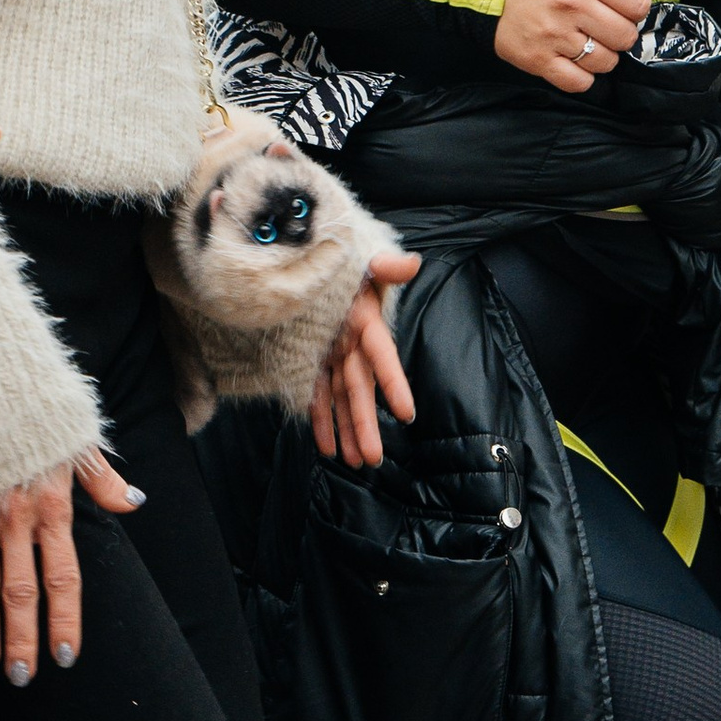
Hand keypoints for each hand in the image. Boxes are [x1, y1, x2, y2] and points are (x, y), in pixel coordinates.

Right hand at [0, 448, 145, 682]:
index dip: (65, 618)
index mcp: (52, 509)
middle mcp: (16, 518)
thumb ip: (104, 480)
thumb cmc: (38, 413)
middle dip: (23, 636)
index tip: (65, 656)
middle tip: (22, 676)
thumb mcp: (80, 442)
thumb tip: (134, 503)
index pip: (63, 576)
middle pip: (21, 589)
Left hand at [310, 252, 420, 466]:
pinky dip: (321, 422)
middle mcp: (351, 344)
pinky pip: (316, 395)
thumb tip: (410, 263)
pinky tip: (327, 448)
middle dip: (365, 425)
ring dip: (347, 431)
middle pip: (360, 390)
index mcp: (366, 321)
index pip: (382, 357)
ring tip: (352, 462)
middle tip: (372, 457)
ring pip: (340, 400)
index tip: (406, 412)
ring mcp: (332, 355)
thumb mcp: (362, 259)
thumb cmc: (341, 258)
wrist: (310, 258)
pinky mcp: (312, 361)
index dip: (394, 383)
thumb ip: (384, 265)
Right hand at [493, 0, 670, 93]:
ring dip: (602, 53)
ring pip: (607, 61)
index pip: (638, 1)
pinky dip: (582, 75)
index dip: (635, 5)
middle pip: (626, 35)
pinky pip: (580, 82)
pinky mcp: (538, 59)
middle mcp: (570, 2)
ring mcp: (553, 34)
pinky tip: (572, 57)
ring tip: (584, 37)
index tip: (619, 3)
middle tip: (599, 21)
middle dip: (619, 30)